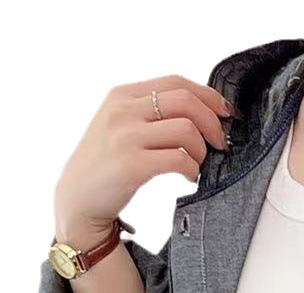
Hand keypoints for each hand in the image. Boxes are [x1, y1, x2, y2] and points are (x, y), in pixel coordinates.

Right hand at [53, 74, 235, 249]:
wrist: (78, 199)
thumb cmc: (105, 166)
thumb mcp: (120, 125)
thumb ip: (150, 113)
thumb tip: (201, 113)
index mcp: (122, 95)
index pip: (176, 82)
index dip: (208, 96)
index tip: (225, 113)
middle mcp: (123, 110)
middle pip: (186, 101)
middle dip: (213, 123)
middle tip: (220, 144)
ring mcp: (125, 137)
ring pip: (186, 130)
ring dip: (202, 150)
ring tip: (198, 164)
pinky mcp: (131, 165)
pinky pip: (179, 160)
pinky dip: (193, 169)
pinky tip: (189, 177)